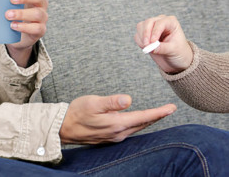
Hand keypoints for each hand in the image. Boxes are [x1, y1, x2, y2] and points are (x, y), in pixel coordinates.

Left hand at [0, 0, 47, 66]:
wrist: (17, 36)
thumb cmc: (12, 14)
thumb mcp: (2, 4)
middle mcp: (40, 4)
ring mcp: (41, 18)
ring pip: (37, 13)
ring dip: (22, 13)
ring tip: (8, 15)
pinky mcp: (39, 30)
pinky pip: (37, 28)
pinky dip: (25, 27)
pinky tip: (14, 26)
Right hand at [60, 94, 175, 144]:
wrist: (64, 127)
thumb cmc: (77, 112)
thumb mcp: (93, 102)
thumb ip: (112, 102)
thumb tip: (129, 99)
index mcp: (117, 123)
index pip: (143, 117)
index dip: (159, 113)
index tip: (171, 108)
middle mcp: (118, 133)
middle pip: (143, 124)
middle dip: (157, 117)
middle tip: (169, 109)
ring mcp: (114, 136)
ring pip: (137, 128)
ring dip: (148, 121)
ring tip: (158, 114)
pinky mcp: (109, 137)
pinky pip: (130, 131)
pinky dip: (138, 124)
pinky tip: (138, 120)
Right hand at [135, 15, 193, 73]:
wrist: (175, 59)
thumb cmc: (179, 52)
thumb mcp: (174, 50)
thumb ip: (162, 48)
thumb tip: (151, 48)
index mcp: (171, 22)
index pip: (160, 23)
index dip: (155, 32)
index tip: (153, 42)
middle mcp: (160, 21)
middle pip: (148, 22)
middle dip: (146, 34)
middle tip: (147, 46)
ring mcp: (151, 26)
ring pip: (141, 27)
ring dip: (142, 38)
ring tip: (149, 48)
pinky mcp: (145, 33)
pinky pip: (137, 35)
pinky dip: (140, 42)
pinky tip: (147, 48)